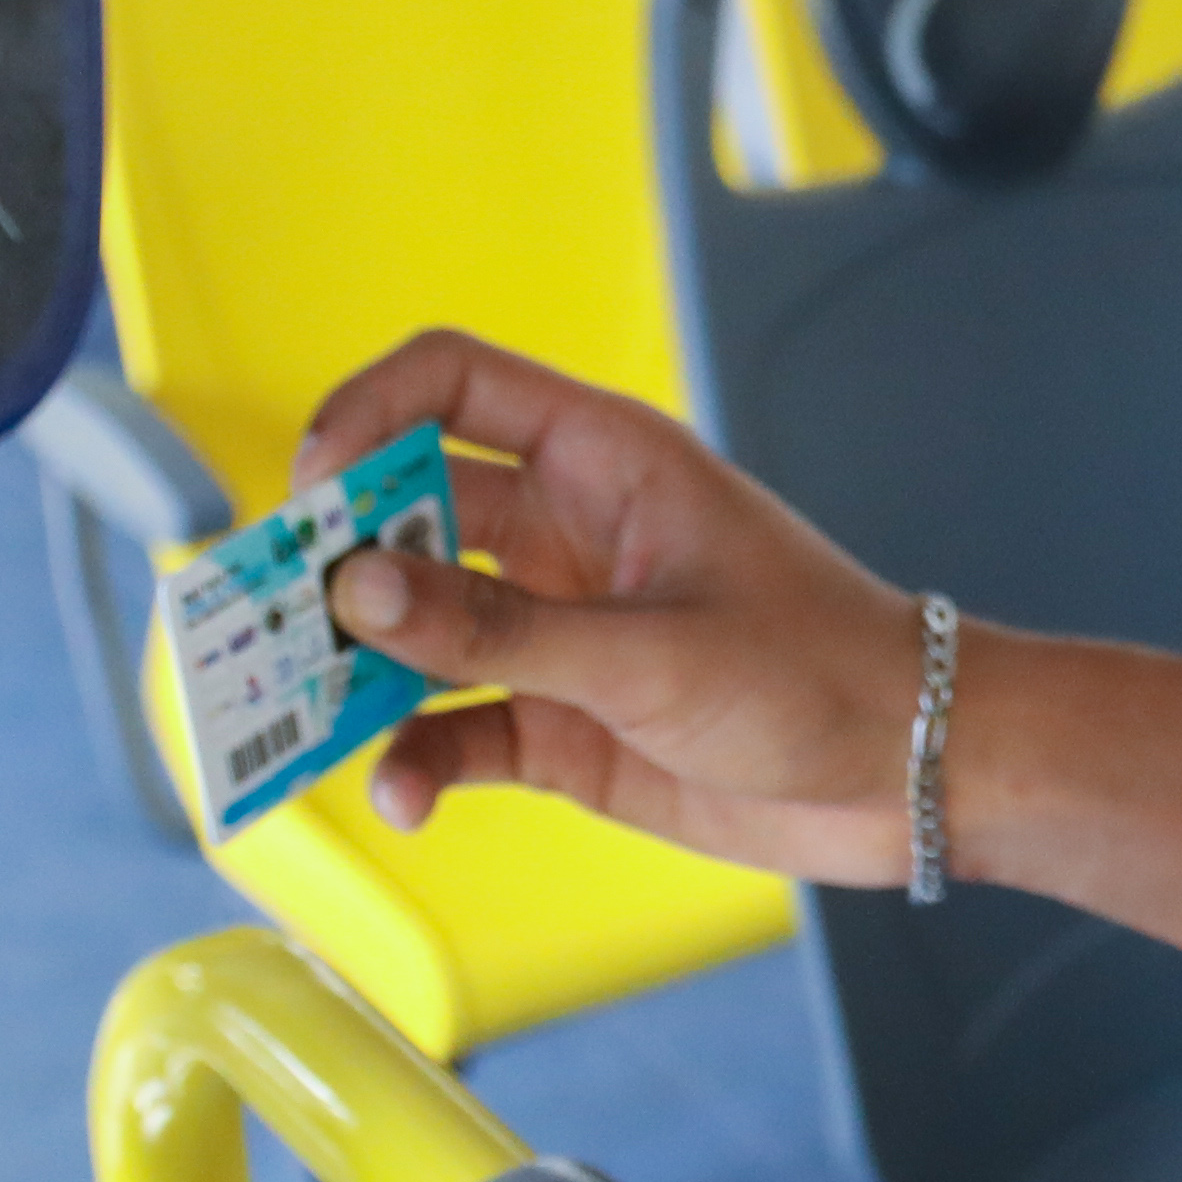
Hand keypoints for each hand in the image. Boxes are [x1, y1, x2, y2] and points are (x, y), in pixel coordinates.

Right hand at [289, 329, 940, 880]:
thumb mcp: (649, 651)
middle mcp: (563, 532)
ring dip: (355, 675)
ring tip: (300, 723)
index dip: (363, 414)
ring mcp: (556, 628)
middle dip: (332, 566)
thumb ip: (496, 629)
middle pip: (405, 515)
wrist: (914, 772)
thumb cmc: (820, 670)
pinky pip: (453, 727)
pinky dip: (417, 761)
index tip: (307, 495)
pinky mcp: (562, 721)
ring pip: (414, 632)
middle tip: (268, 626)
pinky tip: (407, 798)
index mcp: (599, 460)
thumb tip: (353, 591)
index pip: (449, 383)